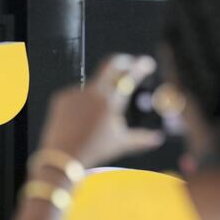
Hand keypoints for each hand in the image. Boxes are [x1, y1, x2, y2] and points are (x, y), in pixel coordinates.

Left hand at [39, 54, 164, 167]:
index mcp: (110, 102)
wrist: (61, 157)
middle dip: (123, 62)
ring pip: (94, 86)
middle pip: (111, 65)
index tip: (147, 63)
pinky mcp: (62, 96)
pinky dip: (83, 103)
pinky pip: (77, 95)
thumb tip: (158, 138)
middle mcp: (93, 92)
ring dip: (101, 93)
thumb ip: (142, 138)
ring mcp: (76, 92)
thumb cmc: (93, 151)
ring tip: (98, 116)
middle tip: (130, 64)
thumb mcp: (121, 144)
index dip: (140, 67)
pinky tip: (82, 119)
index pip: (129, 77)